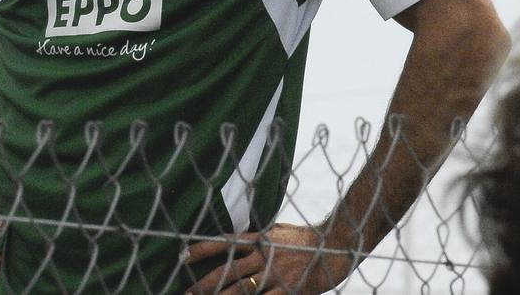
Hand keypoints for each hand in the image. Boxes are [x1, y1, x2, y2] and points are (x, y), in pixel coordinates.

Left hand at [183, 223, 355, 293]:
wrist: (337, 245)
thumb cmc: (307, 238)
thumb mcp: (279, 231)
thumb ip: (260, 237)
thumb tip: (242, 237)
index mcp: (260, 240)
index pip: (225, 242)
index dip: (203, 248)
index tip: (183, 254)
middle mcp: (264, 256)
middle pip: (229, 271)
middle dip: (206, 283)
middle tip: (187, 292)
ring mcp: (276, 274)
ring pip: (242, 290)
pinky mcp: (290, 290)